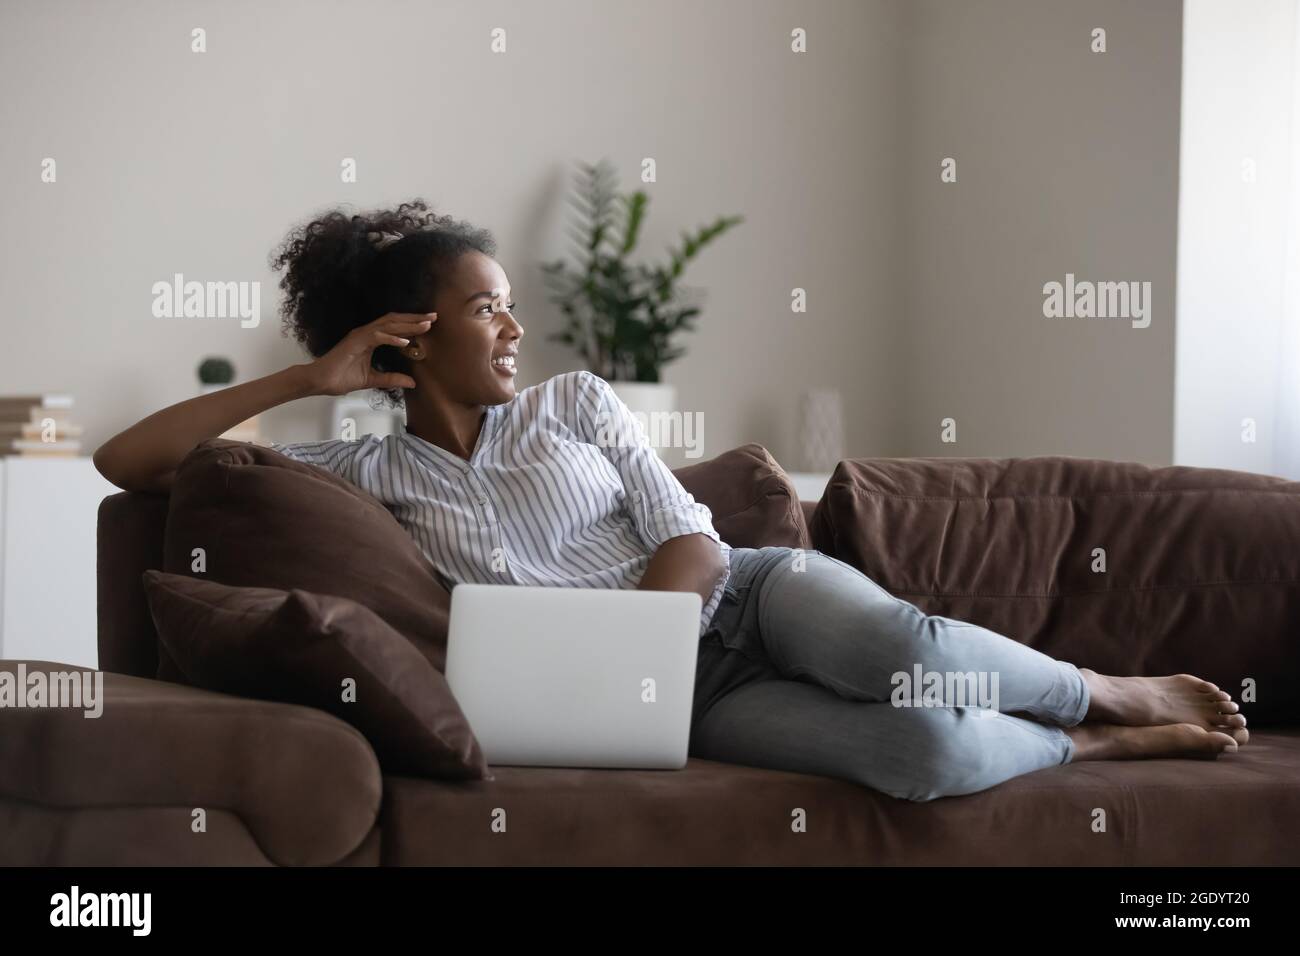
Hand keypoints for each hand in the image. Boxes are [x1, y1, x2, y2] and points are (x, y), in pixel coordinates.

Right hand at [304, 312, 434, 396]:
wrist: (320, 381)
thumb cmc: (341, 377)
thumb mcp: (373, 379)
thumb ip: (392, 379)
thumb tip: (412, 383)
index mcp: (370, 338)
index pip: (395, 328)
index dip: (412, 325)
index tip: (430, 324)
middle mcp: (366, 333)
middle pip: (394, 321)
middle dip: (414, 318)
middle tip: (434, 317)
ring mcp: (360, 336)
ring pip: (387, 325)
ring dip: (407, 325)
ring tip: (425, 325)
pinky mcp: (354, 342)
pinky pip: (376, 337)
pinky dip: (391, 338)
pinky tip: (404, 342)